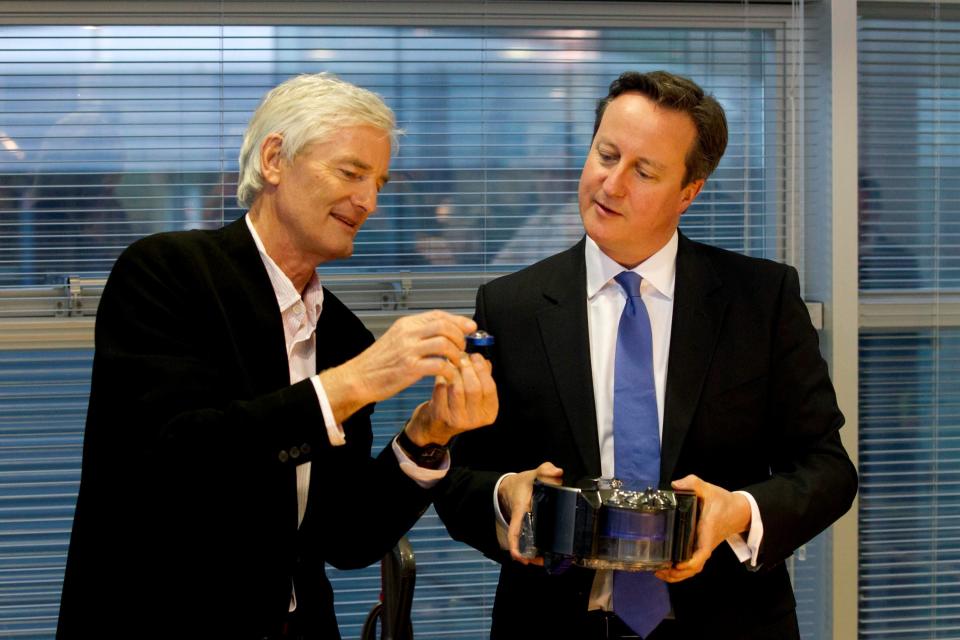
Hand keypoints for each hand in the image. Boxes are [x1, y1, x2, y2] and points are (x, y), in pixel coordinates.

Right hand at [321, 311, 475, 421]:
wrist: (359, 378)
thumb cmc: (379, 362)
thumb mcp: (397, 339)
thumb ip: (418, 334)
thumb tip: (444, 332)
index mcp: (406, 324)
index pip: (438, 315)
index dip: (458, 320)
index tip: (471, 327)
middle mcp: (408, 333)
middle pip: (445, 326)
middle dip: (460, 337)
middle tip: (463, 348)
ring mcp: (408, 350)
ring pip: (444, 343)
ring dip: (456, 353)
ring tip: (456, 361)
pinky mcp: (409, 368)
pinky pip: (439, 365)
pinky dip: (449, 370)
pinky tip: (449, 374)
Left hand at [407, 352, 497, 444]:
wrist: (436, 426)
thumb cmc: (458, 405)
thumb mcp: (475, 395)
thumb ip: (482, 378)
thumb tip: (484, 361)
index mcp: (488, 413)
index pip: (489, 388)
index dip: (482, 369)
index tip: (475, 356)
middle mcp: (475, 419)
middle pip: (473, 388)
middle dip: (467, 368)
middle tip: (461, 357)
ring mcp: (457, 419)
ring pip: (457, 388)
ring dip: (454, 371)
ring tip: (451, 363)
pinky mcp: (441, 415)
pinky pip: (441, 390)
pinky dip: (441, 378)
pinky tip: (441, 372)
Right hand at [498, 462, 562, 563]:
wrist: (511, 486)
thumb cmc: (522, 482)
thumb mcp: (533, 473)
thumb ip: (546, 469)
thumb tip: (558, 473)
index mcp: (521, 510)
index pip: (515, 529)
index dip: (515, 545)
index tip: (519, 557)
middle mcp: (520, 520)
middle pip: (520, 542)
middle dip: (527, 555)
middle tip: (539, 562)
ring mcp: (524, 525)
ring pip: (525, 543)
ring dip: (531, 555)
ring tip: (542, 562)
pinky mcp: (528, 526)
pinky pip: (529, 539)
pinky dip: (534, 548)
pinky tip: (543, 554)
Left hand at [655, 474, 750, 582]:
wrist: (739, 511)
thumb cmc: (723, 501)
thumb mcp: (709, 489)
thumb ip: (693, 483)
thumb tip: (675, 485)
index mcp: (707, 532)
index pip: (702, 553)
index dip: (690, 562)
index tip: (677, 565)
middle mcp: (705, 544)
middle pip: (695, 567)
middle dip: (678, 574)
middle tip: (658, 571)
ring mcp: (704, 548)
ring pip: (693, 569)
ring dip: (677, 575)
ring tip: (658, 572)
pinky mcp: (701, 547)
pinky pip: (693, 563)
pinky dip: (681, 570)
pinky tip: (667, 567)